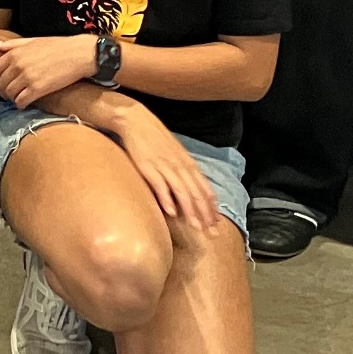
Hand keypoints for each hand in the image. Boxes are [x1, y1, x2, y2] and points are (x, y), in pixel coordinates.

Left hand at [0, 31, 99, 107]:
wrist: (78, 54)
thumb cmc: (57, 46)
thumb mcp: (32, 41)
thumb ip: (12, 44)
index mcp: (15, 53)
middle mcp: (18, 65)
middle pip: (1, 84)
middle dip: (2, 92)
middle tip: (7, 95)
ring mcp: (27, 77)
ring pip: (9, 94)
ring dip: (11, 99)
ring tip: (17, 99)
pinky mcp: (38, 89)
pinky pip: (21, 101)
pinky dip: (20, 104)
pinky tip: (24, 103)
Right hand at [104, 102, 222, 234]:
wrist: (136, 120)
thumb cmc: (157, 138)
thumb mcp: (176, 153)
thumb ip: (185, 171)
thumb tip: (193, 190)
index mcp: (188, 163)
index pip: (205, 189)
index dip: (212, 208)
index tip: (216, 224)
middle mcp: (180, 166)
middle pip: (196, 193)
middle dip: (205, 215)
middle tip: (210, 233)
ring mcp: (164, 166)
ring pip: (182, 191)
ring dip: (190, 211)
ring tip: (194, 226)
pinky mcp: (148, 167)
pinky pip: (160, 185)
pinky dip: (166, 199)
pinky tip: (171, 212)